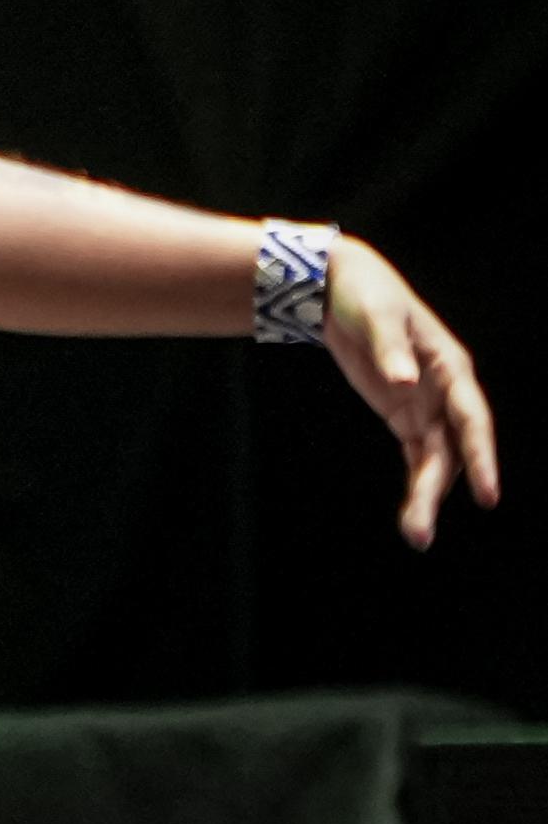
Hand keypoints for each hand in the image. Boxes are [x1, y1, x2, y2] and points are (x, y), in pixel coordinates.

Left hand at [324, 237, 499, 546]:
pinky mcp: (403, 414)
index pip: (473, 420)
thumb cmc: (365, 295)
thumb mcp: (377, 317)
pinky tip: (414, 514)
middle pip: (454, 450)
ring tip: (416, 535)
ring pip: (436, 460)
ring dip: (427, 496)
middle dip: (441, 490)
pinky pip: (417, 455)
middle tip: (423, 532)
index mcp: (451, 367)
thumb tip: (405, 380)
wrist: (336, 288)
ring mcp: (426, 406)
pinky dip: (417, 483)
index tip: (488, 494)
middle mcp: (446, 393)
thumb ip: (391, 349)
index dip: (482, 457)